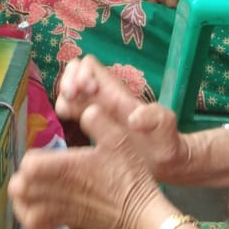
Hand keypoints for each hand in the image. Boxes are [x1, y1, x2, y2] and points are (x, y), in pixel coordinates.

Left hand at [8, 93, 169, 228]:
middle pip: (19, 188)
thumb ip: (98, 120)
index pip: (29, 166)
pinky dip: (29, 216)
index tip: (44, 153)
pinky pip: (35, 225)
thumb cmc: (128, 174)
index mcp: (67, 168)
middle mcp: (57, 191)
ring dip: (21, 197)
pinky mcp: (65, 223)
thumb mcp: (118, 138)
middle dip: (21, 176)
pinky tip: (35, 206)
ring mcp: (60, 210)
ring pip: (23, 208)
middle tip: (34, 170)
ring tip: (30, 187)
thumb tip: (85, 110)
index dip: (31, 158)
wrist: (140, 212)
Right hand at [55, 56, 204, 184]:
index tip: (88, 91)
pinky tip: (67, 127)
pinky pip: (68, 111)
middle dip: (67, 81)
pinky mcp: (90, 126)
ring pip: (68, 91)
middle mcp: (102, 97)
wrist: (165, 163)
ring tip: (68, 115)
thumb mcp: (165, 127)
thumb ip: (155, 117)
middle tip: (71, 99)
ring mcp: (95, 111)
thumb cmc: (165, 141)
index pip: (90, 65)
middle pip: (73, 73)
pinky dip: (63, 112)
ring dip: (62, 98)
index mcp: (116, 92)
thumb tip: (133, 118)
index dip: (83, 72)